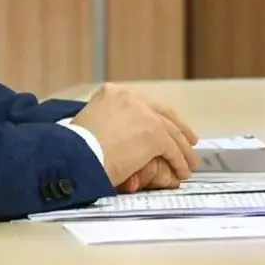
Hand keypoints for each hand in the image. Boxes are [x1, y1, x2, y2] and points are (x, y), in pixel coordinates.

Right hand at [70, 83, 201, 187]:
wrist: (77, 156)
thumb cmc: (75, 148)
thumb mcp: (91, 124)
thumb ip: (109, 123)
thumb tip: (122, 139)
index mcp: (113, 93)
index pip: (144, 105)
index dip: (158, 117)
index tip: (167, 125)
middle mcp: (131, 98)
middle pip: (163, 114)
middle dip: (179, 129)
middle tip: (189, 141)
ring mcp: (145, 114)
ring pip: (171, 132)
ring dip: (183, 150)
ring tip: (189, 163)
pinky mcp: (155, 133)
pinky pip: (172, 150)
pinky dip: (179, 162)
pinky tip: (182, 172)